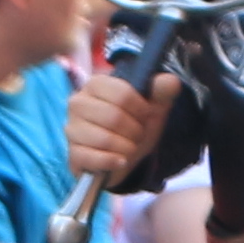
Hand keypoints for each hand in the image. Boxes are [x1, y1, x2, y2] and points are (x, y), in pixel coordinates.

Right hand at [63, 67, 177, 180]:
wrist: (126, 153)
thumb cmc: (136, 123)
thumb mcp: (153, 106)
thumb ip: (162, 91)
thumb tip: (171, 81)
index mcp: (96, 84)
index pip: (122, 94)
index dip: (141, 109)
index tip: (145, 115)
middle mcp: (78, 103)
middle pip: (113, 117)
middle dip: (135, 131)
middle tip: (138, 134)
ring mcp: (72, 128)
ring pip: (105, 139)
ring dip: (127, 148)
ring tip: (129, 146)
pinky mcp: (73, 153)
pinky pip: (95, 158)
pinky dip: (114, 162)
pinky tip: (120, 160)